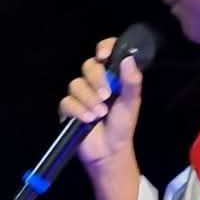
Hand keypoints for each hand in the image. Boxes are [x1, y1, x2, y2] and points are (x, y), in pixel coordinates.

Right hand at [60, 38, 144, 168]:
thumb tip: (128, 58)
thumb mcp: (131, 102)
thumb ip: (131, 81)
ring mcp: (80, 94)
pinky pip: (67, 102)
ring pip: (76, 84)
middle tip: (106, 96)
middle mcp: (94, 81)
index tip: (104, 55)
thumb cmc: (122, 125)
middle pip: (89, 66)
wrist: (109, 150)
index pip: (107, 52)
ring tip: (100, 114)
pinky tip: (88, 119)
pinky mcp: (68, 109)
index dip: (104, 48)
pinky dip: (78, 110)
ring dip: (88, 99)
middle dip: (97, 79)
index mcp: (112, 75)